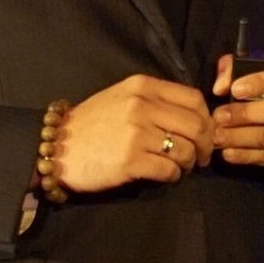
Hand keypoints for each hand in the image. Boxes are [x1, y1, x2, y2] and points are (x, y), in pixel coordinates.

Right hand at [50, 74, 214, 192]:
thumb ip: (155, 101)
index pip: (194, 99)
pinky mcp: (131, 160)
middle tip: (200, 157)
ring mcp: (136, 133)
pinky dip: (173, 176)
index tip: (204, 133)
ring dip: (188, 163)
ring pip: (186, 150)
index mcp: (141, 86)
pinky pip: (170, 170)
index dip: (207, 119)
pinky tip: (163, 175)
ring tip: (178, 166)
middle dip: (205, 146)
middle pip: (196, 126)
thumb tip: (195, 119)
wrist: (56, 148)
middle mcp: (141, 105)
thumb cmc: (91, 124)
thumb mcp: (121, 98)